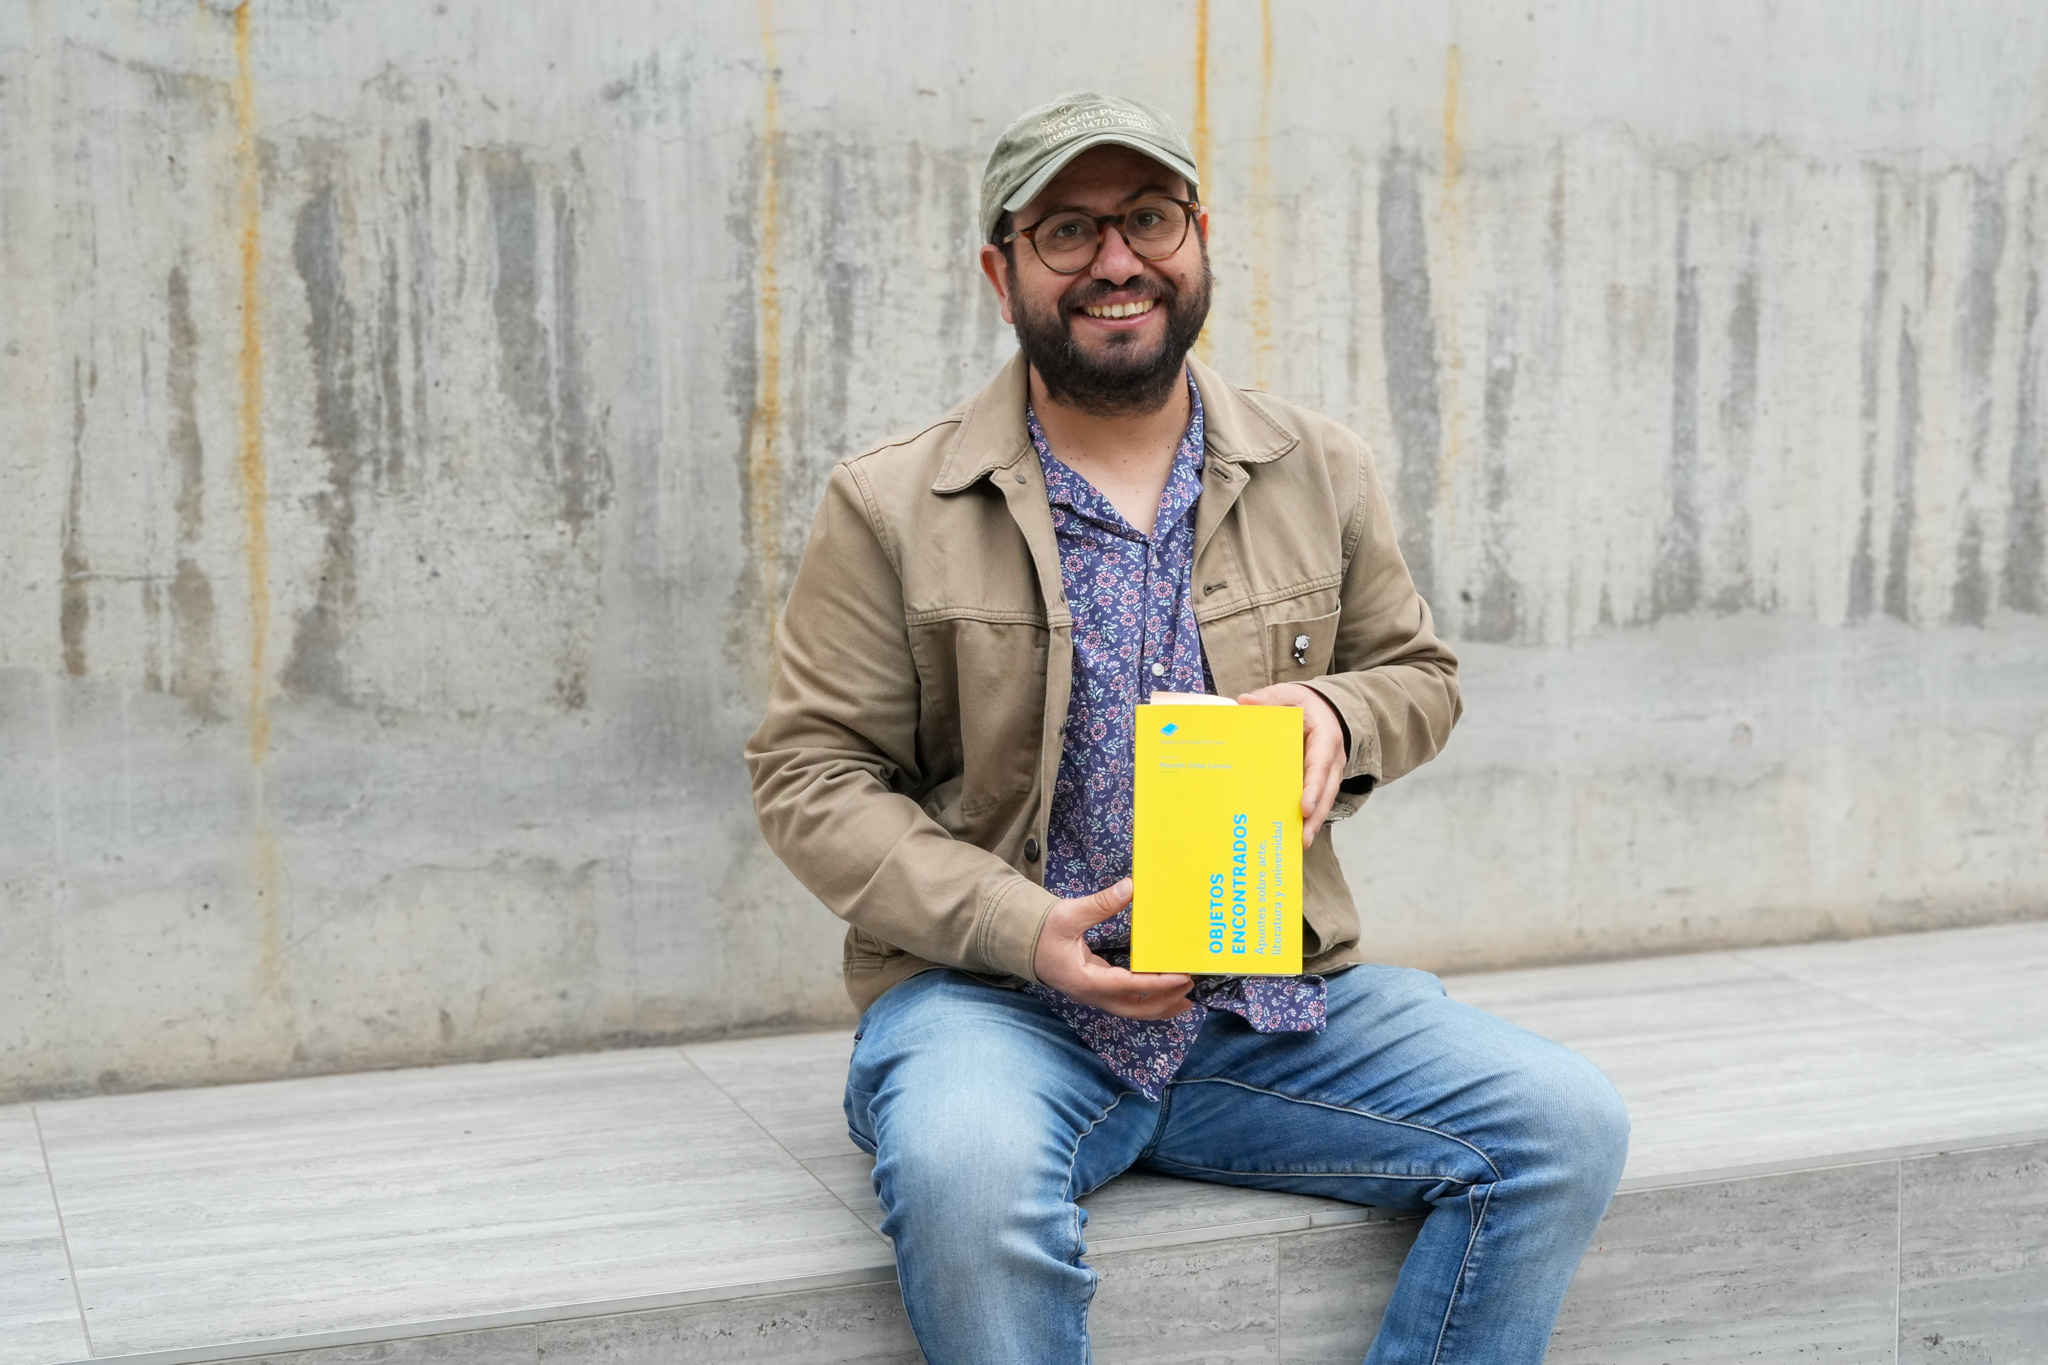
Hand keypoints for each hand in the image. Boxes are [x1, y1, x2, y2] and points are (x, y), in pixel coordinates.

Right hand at [1032, 878, 1194, 1019]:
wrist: (1021, 942)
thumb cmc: (1043, 930)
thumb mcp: (1069, 914)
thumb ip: (1099, 904)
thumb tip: (1129, 888)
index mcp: (1085, 980)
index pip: (1129, 987)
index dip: (1157, 984)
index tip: (1181, 976)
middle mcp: (1092, 994)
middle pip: (1135, 1009)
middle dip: (1166, 1001)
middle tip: (1191, 987)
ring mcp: (1094, 995)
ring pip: (1132, 1010)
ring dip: (1160, 1006)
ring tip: (1186, 999)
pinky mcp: (1097, 989)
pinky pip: (1127, 1002)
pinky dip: (1148, 1000)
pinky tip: (1164, 993)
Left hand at [1236, 683, 1346, 847]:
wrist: (1325, 709)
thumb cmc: (1305, 704)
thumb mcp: (1289, 695)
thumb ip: (1269, 699)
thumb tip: (1244, 701)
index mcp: (1325, 739)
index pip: (1321, 767)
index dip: (1314, 789)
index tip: (1304, 808)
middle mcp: (1333, 760)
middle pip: (1327, 792)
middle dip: (1315, 816)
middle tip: (1302, 838)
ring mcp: (1330, 774)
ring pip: (1325, 802)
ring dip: (1313, 823)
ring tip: (1299, 844)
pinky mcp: (1321, 783)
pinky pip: (1317, 802)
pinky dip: (1308, 819)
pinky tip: (1293, 835)